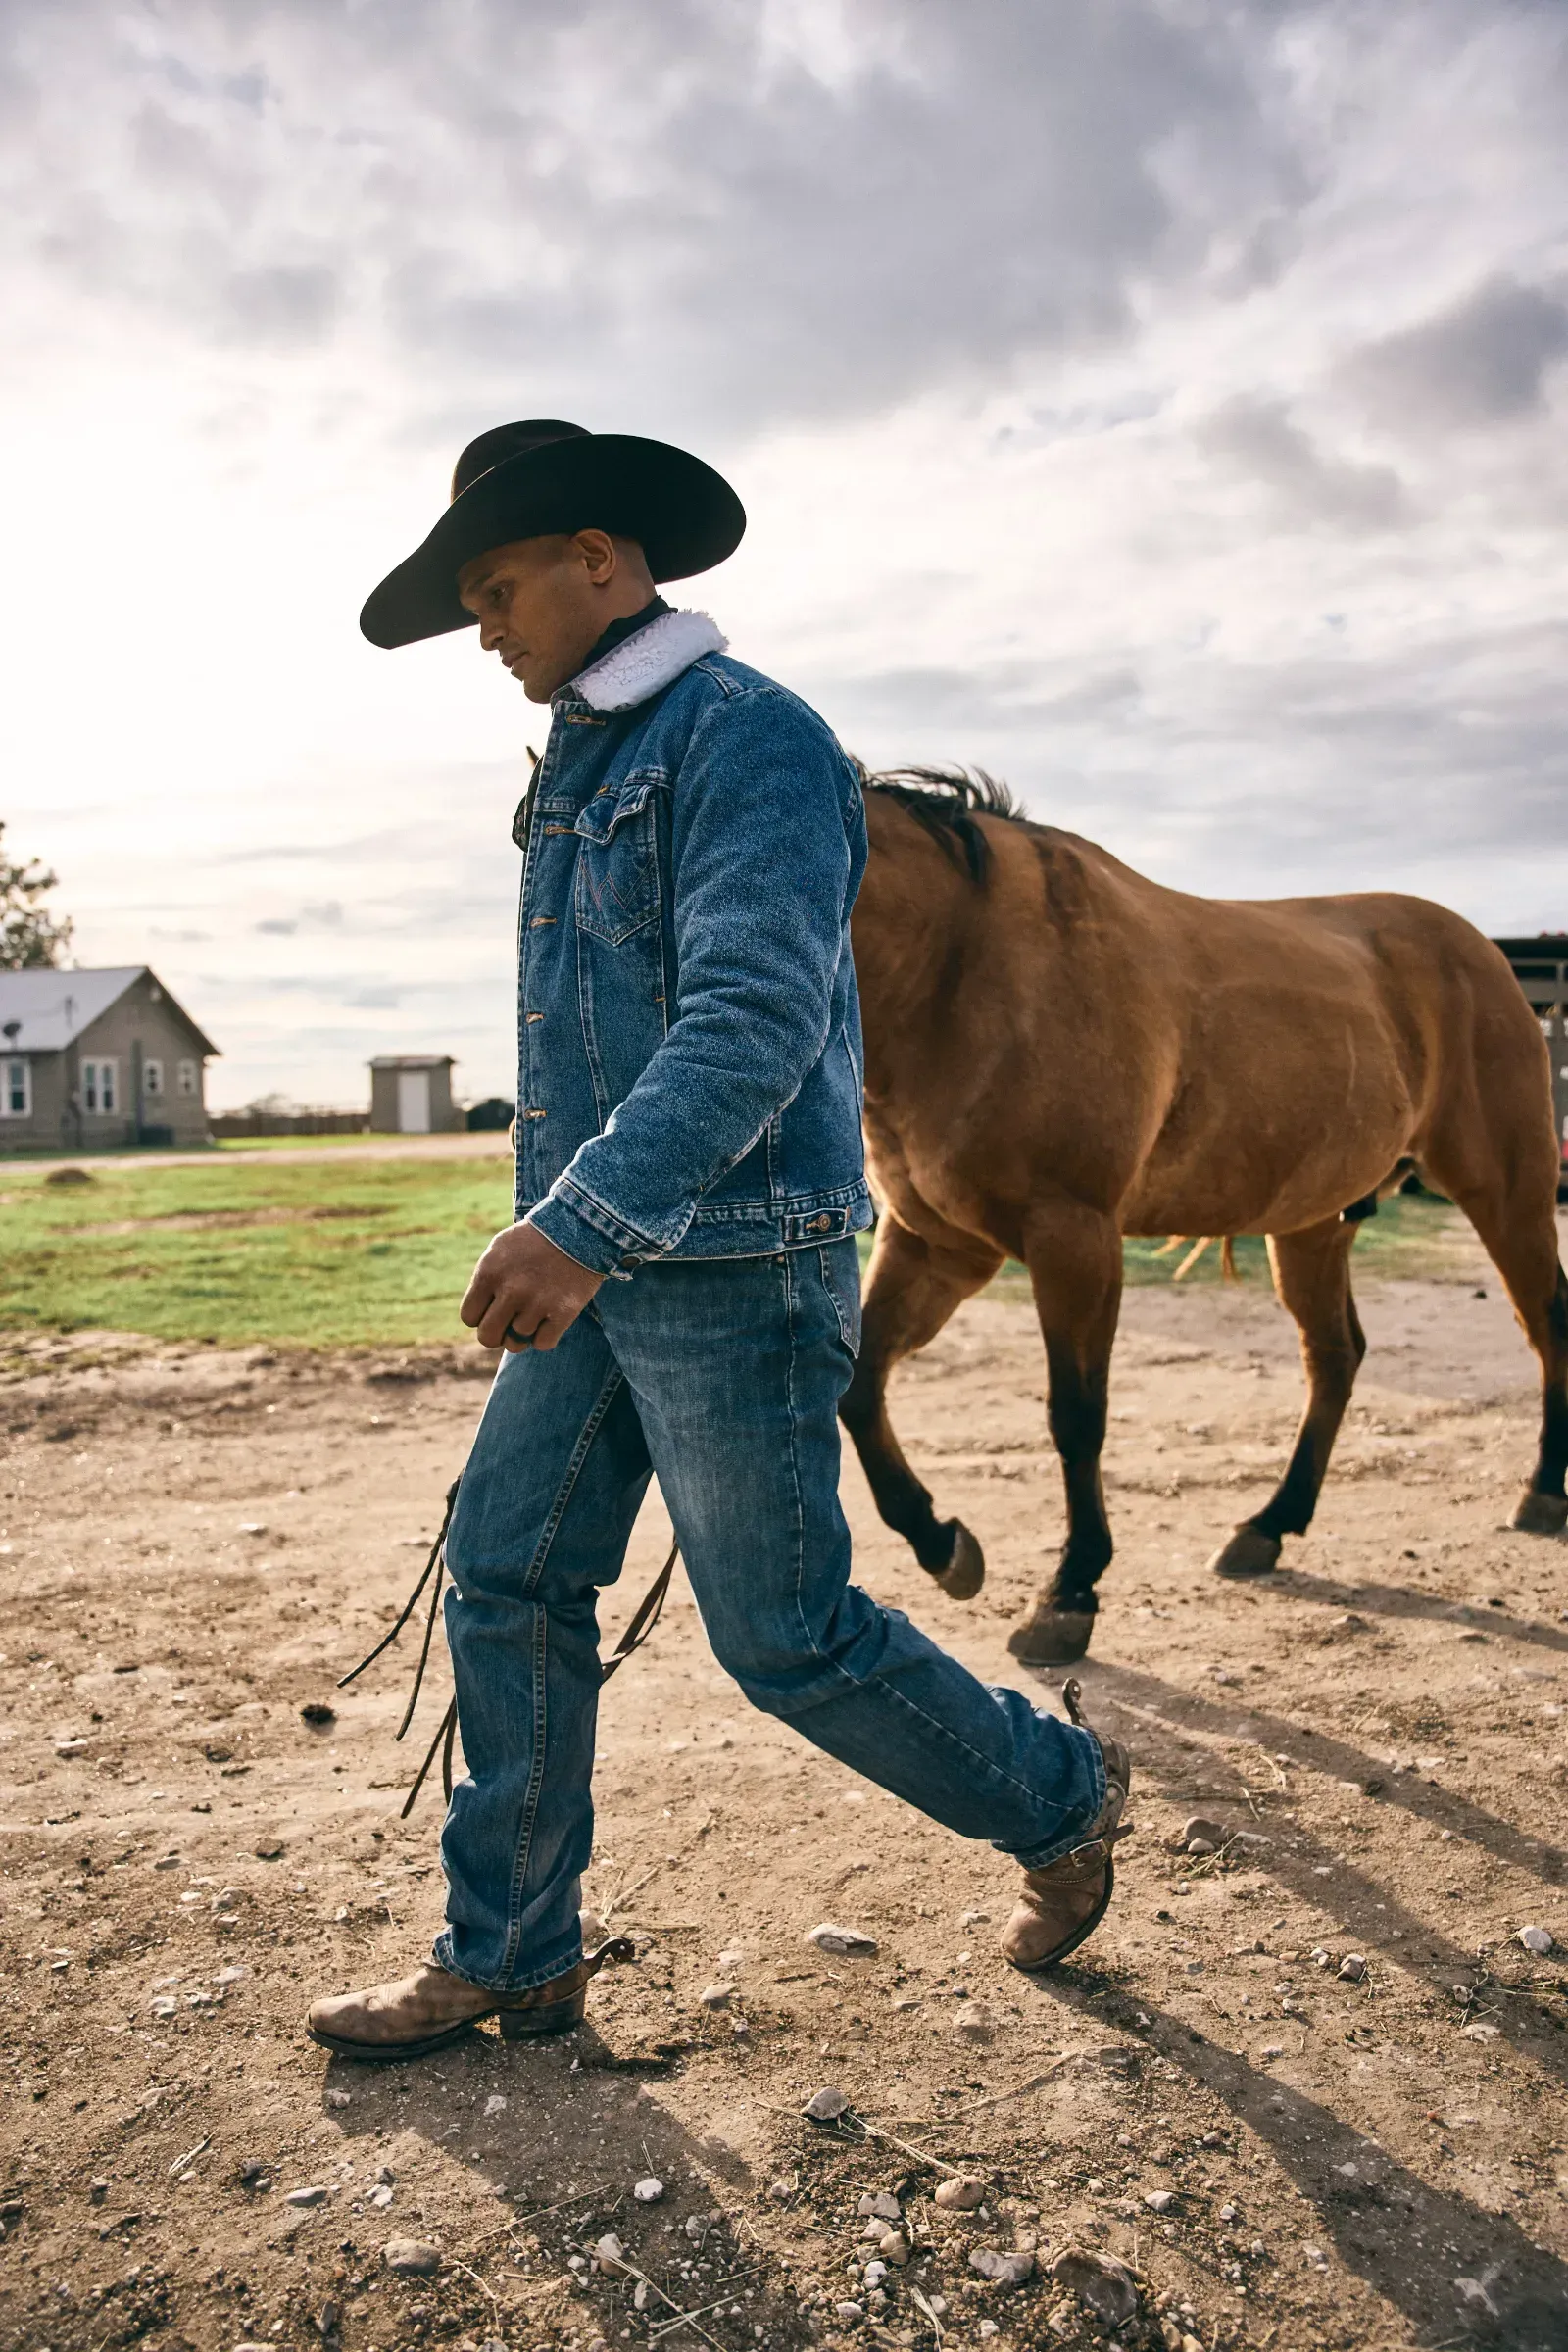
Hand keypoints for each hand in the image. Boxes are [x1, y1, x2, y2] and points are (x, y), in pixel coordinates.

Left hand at [460, 1223, 604, 1352]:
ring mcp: (538, 1303)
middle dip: (497, 1333)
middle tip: (509, 1323)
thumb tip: (477, 1317)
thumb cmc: (535, 1240)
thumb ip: (484, 1281)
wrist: (580, 1229)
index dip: (481, 1316)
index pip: (469, 1317)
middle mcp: (511, 1291)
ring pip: (516, 1344)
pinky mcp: (563, 1313)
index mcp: (489, 1273)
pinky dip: (545, 1336)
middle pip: (488, 1337)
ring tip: (533, 1315)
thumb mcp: (500, 1250)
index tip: (493, 1309)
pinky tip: (549, 1320)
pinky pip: (543, 1344)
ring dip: (523, 1334)